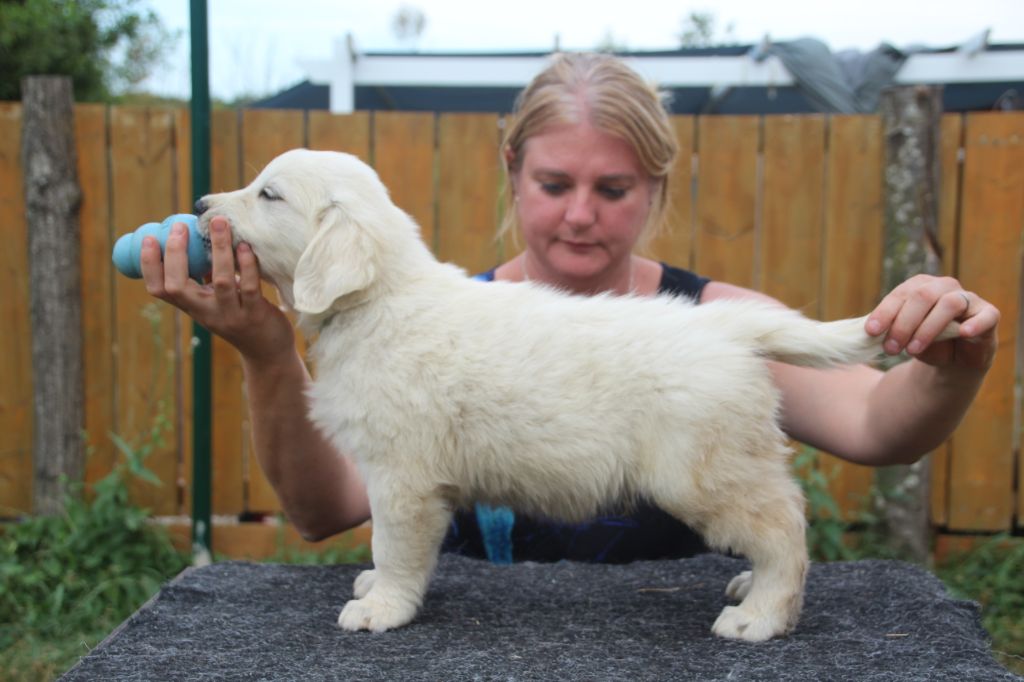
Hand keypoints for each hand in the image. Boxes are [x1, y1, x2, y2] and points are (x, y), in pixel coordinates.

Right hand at [140, 216, 295, 364]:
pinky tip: (245, 246)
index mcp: (193, 306)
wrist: (267, 352)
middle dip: (176, 254)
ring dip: (219, 249)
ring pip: (221, 281)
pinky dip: (247, 265)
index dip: (149, 265)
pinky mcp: (256, 315)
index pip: (159, 290)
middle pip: (178, 287)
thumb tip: (198, 238)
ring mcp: (231, 315)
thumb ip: (206, 278)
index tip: (149, 238)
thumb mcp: (216, 300)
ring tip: (219, 223)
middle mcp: (207, 313)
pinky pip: (249, 287)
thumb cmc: (241, 316)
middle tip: (180, 226)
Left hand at [866, 274, 998, 368]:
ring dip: (928, 328)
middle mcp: (944, 287)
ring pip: (950, 304)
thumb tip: (865, 331)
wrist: (953, 359)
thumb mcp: (903, 337)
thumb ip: (888, 330)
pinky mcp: (989, 315)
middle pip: (922, 296)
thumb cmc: (924, 342)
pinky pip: (986, 315)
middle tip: (890, 348)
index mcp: (920, 287)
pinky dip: (975, 323)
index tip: (871, 331)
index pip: (901, 294)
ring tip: (912, 349)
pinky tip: (962, 333)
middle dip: (903, 323)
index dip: (885, 312)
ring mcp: (969, 299)